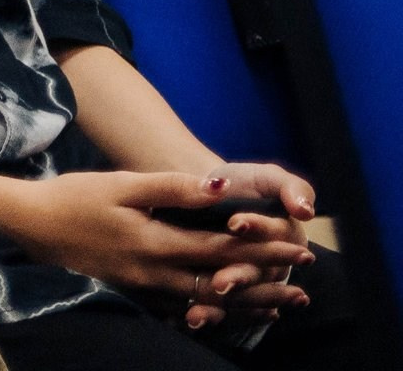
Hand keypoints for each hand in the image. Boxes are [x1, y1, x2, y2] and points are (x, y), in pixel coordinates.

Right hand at [0, 171, 312, 314]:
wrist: (30, 224)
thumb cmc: (73, 197)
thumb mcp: (122, 184)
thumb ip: (173, 187)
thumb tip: (221, 187)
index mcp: (156, 243)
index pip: (223, 250)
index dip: (263, 249)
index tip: (298, 246)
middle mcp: (155, 274)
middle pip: (222, 284)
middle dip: (266, 282)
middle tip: (304, 285)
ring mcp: (143, 289)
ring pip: (206, 302)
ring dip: (247, 304)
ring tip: (280, 306)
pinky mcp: (132, 293)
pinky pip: (183, 309)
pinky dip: (213, 312)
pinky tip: (226, 312)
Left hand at [176, 163, 316, 330]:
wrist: (204, 194)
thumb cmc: (242, 183)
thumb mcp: (267, 177)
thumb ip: (291, 188)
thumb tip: (306, 211)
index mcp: (285, 237)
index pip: (276, 236)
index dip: (258, 229)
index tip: (235, 222)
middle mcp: (270, 265)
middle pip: (257, 273)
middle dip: (240, 277)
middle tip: (223, 281)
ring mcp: (247, 281)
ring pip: (239, 297)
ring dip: (223, 305)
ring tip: (200, 310)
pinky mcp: (223, 292)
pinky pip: (218, 309)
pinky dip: (206, 316)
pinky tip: (190, 319)